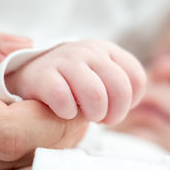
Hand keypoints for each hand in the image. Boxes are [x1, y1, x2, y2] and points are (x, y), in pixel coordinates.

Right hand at [6, 40, 146, 123]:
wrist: (32, 71)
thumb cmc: (72, 82)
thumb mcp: (99, 76)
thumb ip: (119, 87)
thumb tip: (127, 106)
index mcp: (107, 50)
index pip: (136, 80)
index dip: (129, 103)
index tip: (112, 109)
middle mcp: (89, 51)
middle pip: (120, 89)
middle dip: (114, 113)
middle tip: (100, 118)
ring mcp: (66, 60)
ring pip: (95, 95)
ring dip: (93, 114)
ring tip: (82, 115)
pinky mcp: (43, 75)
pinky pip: (63, 99)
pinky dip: (66, 113)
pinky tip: (62, 111)